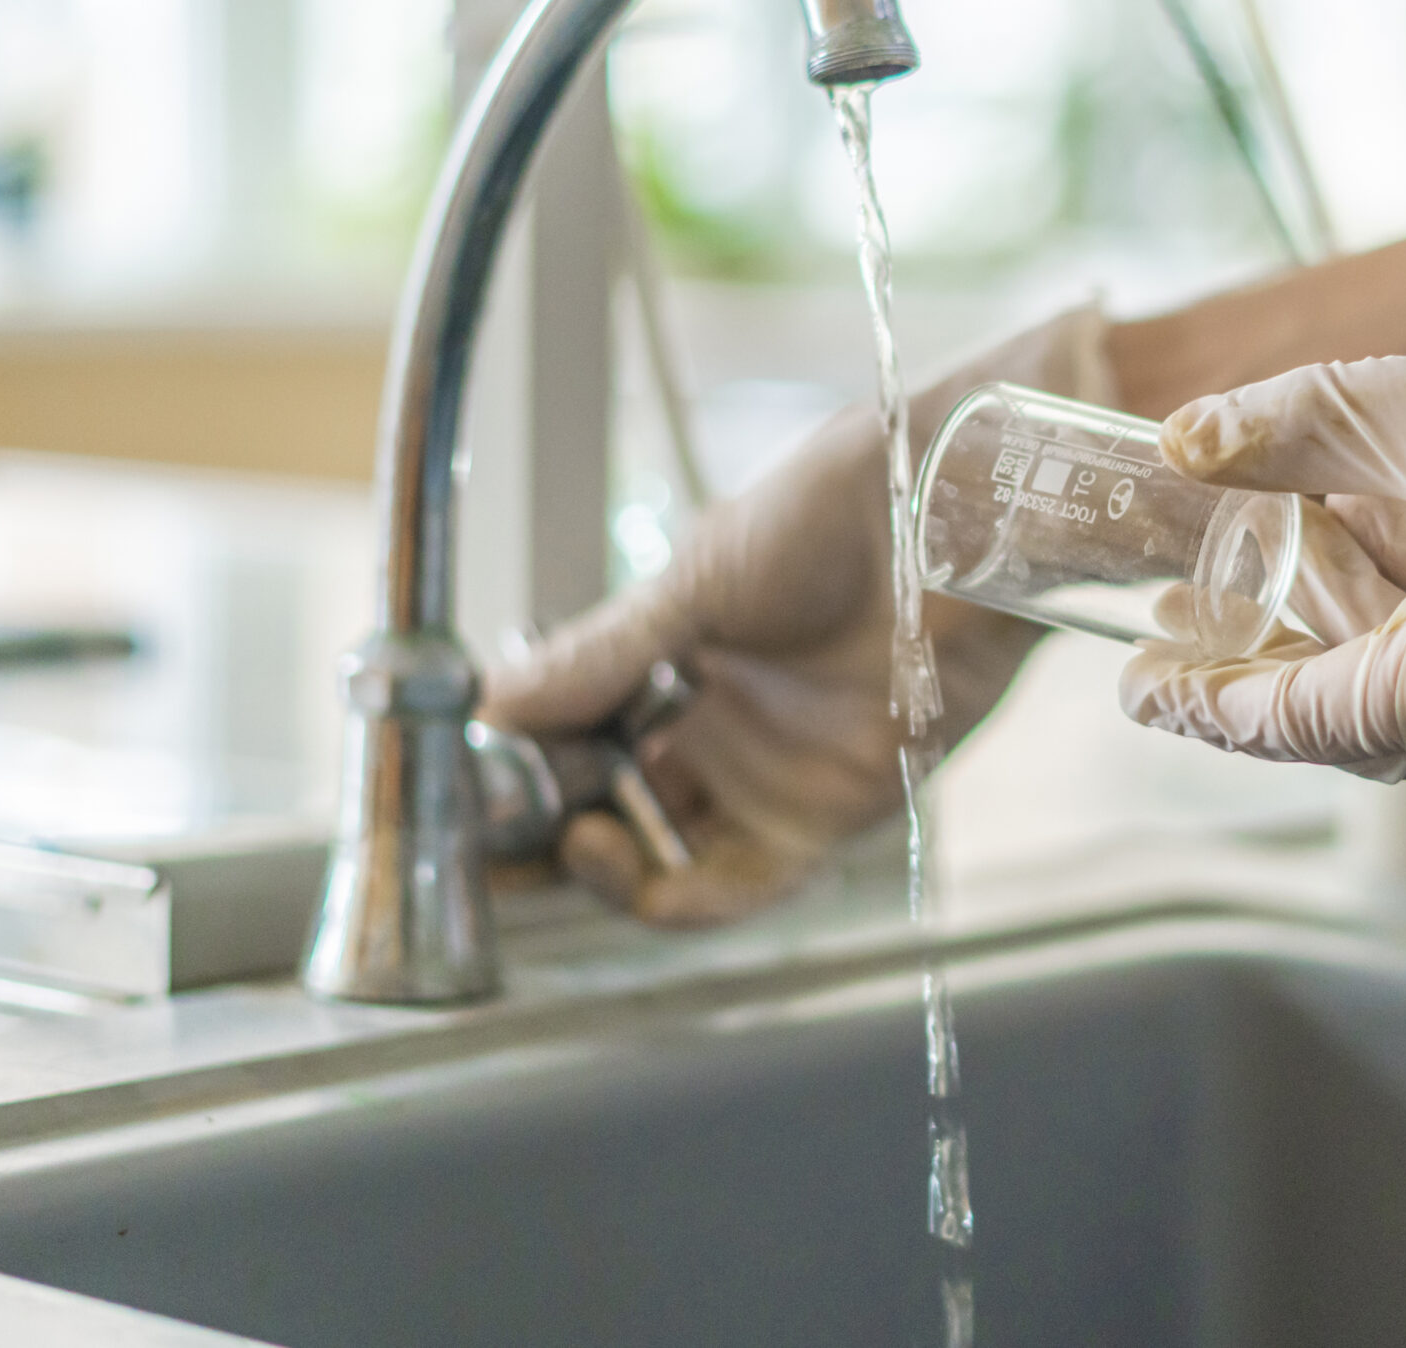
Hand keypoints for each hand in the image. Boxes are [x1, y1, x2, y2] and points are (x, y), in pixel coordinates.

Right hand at [481, 308, 1112, 924]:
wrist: (952, 516)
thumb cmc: (839, 511)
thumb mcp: (698, 579)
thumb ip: (601, 654)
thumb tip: (491, 702)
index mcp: (671, 661)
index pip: (569, 742)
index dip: (511, 776)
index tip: (453, 788)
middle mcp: (714, 727)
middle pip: (605, 813)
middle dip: (536, 839)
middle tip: (478, 842)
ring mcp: (767, 775)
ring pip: (659, 861)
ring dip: (594, 869)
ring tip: (556, 837)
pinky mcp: (828, 813)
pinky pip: (737, 887)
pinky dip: (671, 895)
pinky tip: (619, 861)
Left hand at [1121, 124, 1405, 780]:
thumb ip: (1304, 432)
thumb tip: (1192, 439)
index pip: (1313, 718)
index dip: (1214, 701)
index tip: (1139, 687)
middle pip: (1374, 720)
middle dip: (1274, 674)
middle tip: (1184, 636)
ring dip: (1355, 631)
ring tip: (1271, 569)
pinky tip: (1382, 541)